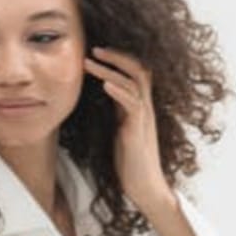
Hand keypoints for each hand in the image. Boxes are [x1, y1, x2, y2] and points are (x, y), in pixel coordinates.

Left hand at [84, 47, 174, 218]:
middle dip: (117, 55)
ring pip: (133, 83)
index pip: (136, 72)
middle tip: (94, 48)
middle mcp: (145, 107)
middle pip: (139, 69)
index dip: (120, 58)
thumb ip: (118, 111)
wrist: (145, 187)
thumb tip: (106, 94)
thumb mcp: (122, 129)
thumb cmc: (131, 161)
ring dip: (110, 69)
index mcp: (140, 106)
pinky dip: (119, 91)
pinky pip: (133, 105)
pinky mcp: (138, 131)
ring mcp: (144, 118)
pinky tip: (105, 85)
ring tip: (89, 62)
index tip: (98, 52)